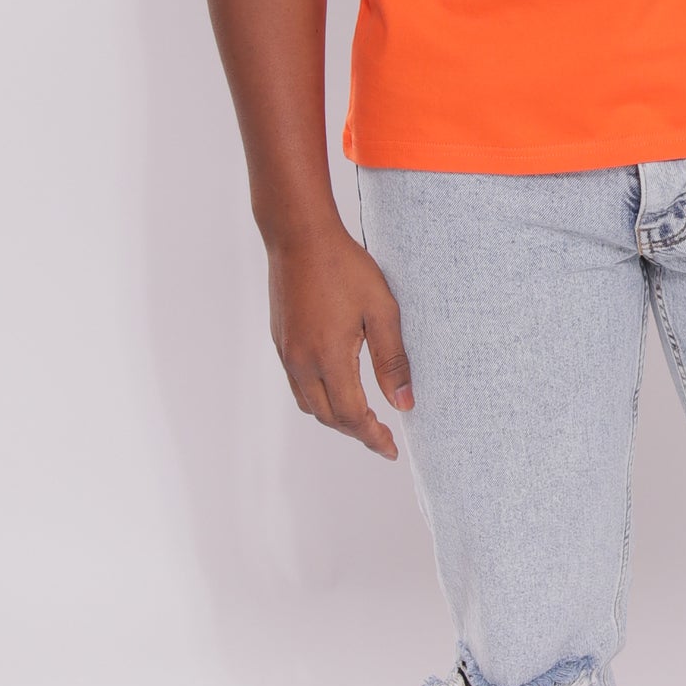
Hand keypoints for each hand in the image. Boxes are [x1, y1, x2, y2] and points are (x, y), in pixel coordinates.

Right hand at [266, 223, 413, 456]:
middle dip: (357, 433)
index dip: (374, 438)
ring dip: (336, 419)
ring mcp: (287, 354)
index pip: (352, 416)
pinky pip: (298, 386)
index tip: (392, 449)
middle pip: (329, 418)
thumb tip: (404, 403)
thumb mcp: (381, 310)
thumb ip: (393, 360)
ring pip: (310, 405)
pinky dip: (319, 400)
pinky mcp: (280, 342)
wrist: (299, 236)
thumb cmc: (344, 267)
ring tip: (364, 420)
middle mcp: (302, 363)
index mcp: (329, 358)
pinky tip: (337, 391)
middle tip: (383, 439)